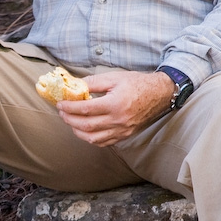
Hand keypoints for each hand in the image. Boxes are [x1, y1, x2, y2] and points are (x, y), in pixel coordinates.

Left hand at [56, 70, 175, 146]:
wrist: (159, 94)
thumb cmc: (138, 84)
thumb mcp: (115, 77)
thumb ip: (93, 82)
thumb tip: (75, 84)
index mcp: (115, 104)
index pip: (85, 109)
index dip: (70, 107)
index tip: (61, 103)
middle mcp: (118, 120)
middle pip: (86, 125)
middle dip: (69, 119)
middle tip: (62, 112)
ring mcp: (122, 130)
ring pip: (93, 138)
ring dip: (77, 131)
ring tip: (70, 121)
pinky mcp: (125, 135)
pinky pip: (104, 143)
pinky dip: (91, 139)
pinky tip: (84, 131)